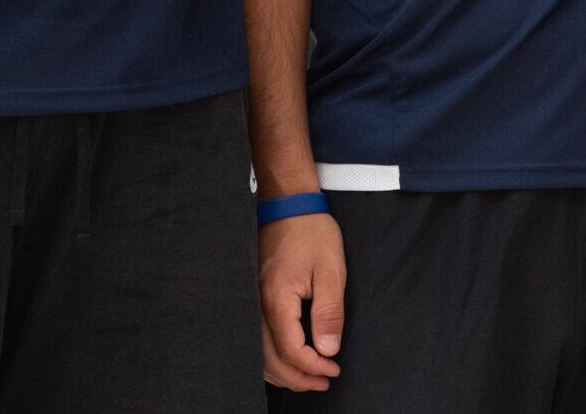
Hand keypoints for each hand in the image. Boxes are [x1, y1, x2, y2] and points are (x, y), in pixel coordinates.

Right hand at [258, 210, 345, 390]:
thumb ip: (329, 313)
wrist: (289, 204)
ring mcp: (251, 301)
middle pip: (270, 359)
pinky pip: (256, 338)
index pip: (291, 350)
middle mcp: (256, 305)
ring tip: (309, 377)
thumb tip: (328, 350)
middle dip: (298, 378)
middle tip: (324, 382)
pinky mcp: (253, 297)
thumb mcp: (331, 271)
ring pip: (258, 353)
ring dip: (283, 371)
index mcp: (277, 300)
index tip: (333, 370)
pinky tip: (288, 360)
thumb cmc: (311, 233)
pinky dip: (270, 357)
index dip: (313, 367)